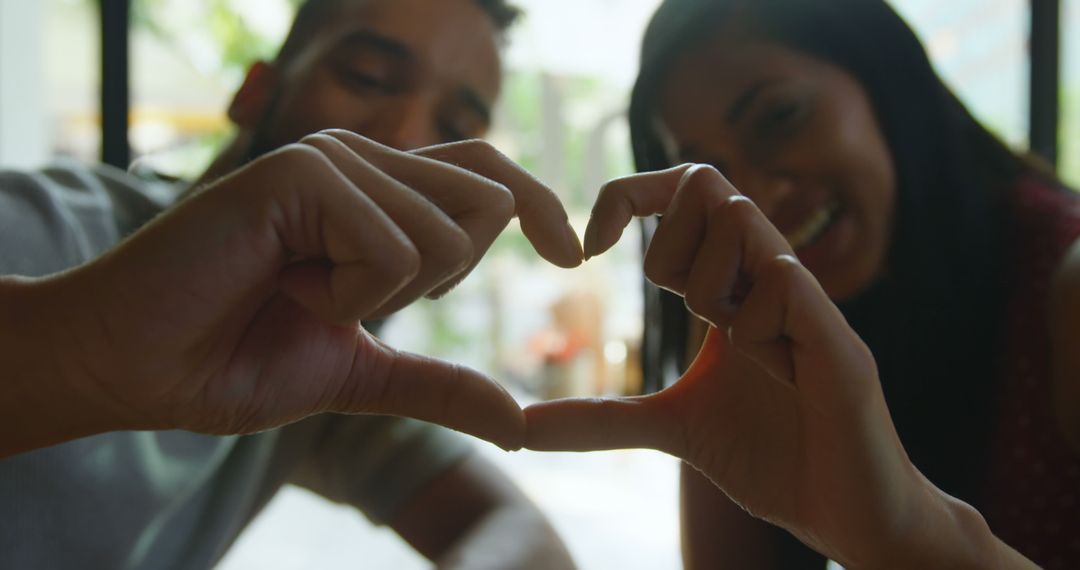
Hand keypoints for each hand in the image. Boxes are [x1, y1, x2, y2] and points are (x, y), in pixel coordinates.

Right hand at [14, 131, 580, 450]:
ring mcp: (331, 160)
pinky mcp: (301, 174)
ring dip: (377, 295)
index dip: (540, 206)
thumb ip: (438, 384)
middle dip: (439, 278)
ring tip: (298, 289)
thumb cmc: (234, 359)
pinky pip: (392, 249)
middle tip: (341, 295)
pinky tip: (283, 285)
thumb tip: (519, 423)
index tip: (572, 255)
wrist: (138, 367)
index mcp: (377, 194)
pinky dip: (346, 295)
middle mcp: (362, 162)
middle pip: (487, 202)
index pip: (488, 175)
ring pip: (445, 232)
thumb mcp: (359, 373)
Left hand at [524, 165, 998, 567]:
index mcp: (734, 287)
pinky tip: (776, 371)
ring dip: (711, 284)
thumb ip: (601, 417)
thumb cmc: (773, 458)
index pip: (684, 192)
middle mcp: (770, 277)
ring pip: (740, 216)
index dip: (628, 196)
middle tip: (687, 312)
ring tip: (739, 349)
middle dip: (669, 246)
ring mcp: (807, 302)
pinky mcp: (839, 339)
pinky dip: (753, 326)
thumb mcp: (670, 428)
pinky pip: (783, 283)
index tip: (589, 246)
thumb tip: (519, 427)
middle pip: (706, 181)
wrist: (847, 514)